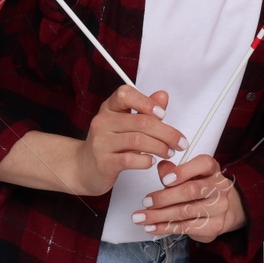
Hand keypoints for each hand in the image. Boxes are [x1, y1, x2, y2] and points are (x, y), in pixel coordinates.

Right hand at [71, 86, 188, 196]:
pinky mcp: (103, 163)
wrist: (83, 168)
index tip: (163, 114)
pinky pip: (129, 159)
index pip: (125, 94)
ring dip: (160, 147)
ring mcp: (101, 142)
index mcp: (109, 108)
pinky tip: (151, 161)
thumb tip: (163, 96)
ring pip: (138, 140)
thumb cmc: (109, 143)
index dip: (147, 102)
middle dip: (167, 132)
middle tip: (180, 142)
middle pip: (141, 121)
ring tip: (169, 152)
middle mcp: (102, 122)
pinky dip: (146, 160)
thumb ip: (145, 109)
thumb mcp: (126, 123)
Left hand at [131, 154, 245, 241]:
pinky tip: (152, 227)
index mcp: (212, 169)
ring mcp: (219, 208)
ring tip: (141, 217)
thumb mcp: (188, 176)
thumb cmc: (199, 190)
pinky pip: (185, 227)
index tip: (165, 180)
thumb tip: (162, 167)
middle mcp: (220, 187)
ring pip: (185, 212)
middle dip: (164, 197)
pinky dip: (164, 227)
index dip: (183, 171)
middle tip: (146, 202)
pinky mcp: (213, 226)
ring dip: (159, 215)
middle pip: (191, 190)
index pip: (203, 164)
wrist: (220, 211)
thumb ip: (173, 171)